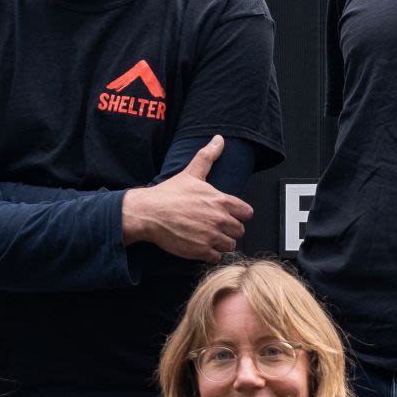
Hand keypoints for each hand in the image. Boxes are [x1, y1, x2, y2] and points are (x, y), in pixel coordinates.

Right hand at [122, 136, 250, 261]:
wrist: (149, 213)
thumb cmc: (169, 194)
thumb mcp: (191, 173)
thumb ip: (208, 156)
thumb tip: (219, 140)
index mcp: (221, 201)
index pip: (246, 213)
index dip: (238, 215)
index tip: (227, 215)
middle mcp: (219, 219)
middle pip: (239, 231)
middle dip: (229, 230)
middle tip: (215, 226)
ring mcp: (211, 236)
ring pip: (230, 245)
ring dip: (221, 243)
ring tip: (207, 236)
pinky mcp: (200, 251)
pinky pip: (216, 257)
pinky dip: (210, 254)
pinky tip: (200, 245)